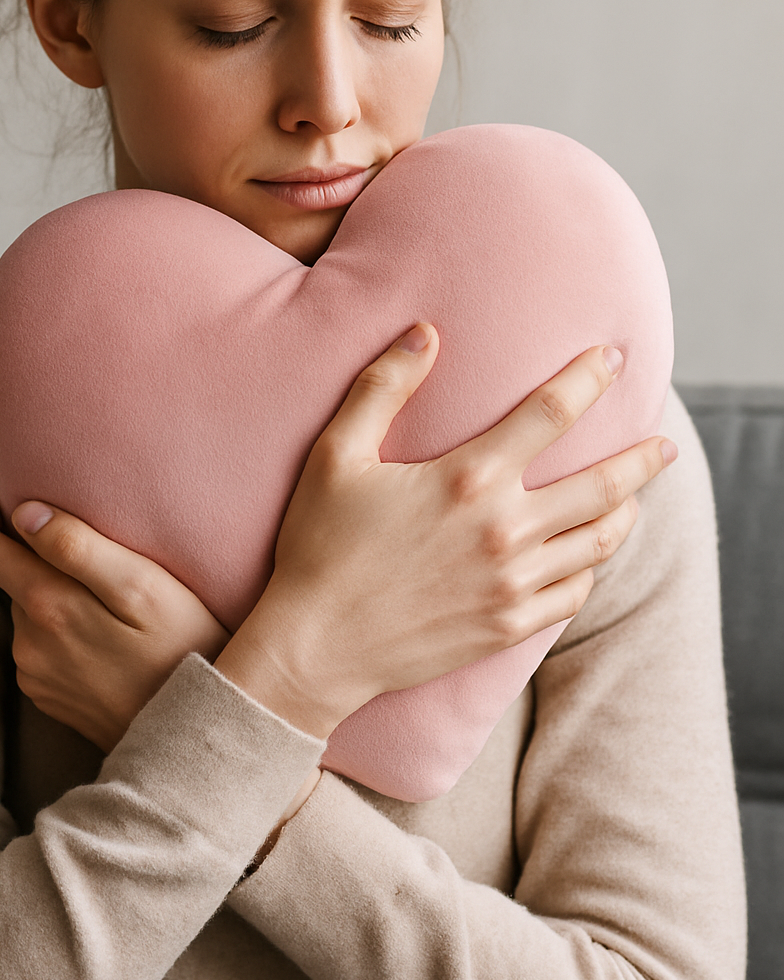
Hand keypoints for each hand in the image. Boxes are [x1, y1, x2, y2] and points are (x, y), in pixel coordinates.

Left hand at [0, 488, 229, 750]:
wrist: (199, 734)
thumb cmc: (186, 647)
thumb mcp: (145, 586)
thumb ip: (80, 547)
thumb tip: (23, 513)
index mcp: (47, 607)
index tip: (7, 491)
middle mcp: (28, 643)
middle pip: (8, 574)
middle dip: (33, 550)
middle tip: (87, 538)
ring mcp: (35, 675)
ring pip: (28, 608)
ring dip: (53, 589)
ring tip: (107, 589)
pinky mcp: (48, 696)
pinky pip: (41, 643)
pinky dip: (63, 624)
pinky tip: (106, 629)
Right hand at [216, 329, 677, 738]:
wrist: (315, 648)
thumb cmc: (319, 544)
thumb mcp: (336, 454)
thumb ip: (383, 386)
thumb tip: (425, 332)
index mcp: (469, 477)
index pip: (552, 411)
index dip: (589, 378)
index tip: (613, 358)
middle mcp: (504, 528)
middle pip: (603, 483)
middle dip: (642, 457)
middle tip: (664, 443)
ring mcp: (513, 583)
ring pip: (599, 541)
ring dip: (624, 512)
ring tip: (633, 497)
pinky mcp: (508, 626)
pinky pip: (574, 593)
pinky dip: (589, 568)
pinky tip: (586, 556)